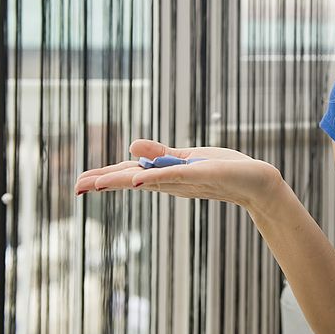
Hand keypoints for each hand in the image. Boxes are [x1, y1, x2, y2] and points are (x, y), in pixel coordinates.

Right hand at [73, 139, 285, 212]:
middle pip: (134, 180)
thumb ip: (160, 154)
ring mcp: (187, 179)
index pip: (131, 174)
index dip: (105, 177)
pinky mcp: (204, 174)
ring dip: (123, 181)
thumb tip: (131, 145)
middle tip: (76, 188)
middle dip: (105, 183)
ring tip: (96, 184)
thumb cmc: (226, 170)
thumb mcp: (188, 158)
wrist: (258, 183)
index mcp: (166, 175)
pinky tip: (140, 179)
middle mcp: (173, 181)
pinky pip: (177, 175)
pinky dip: (158, 176)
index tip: (79, 183)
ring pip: (149, 179)